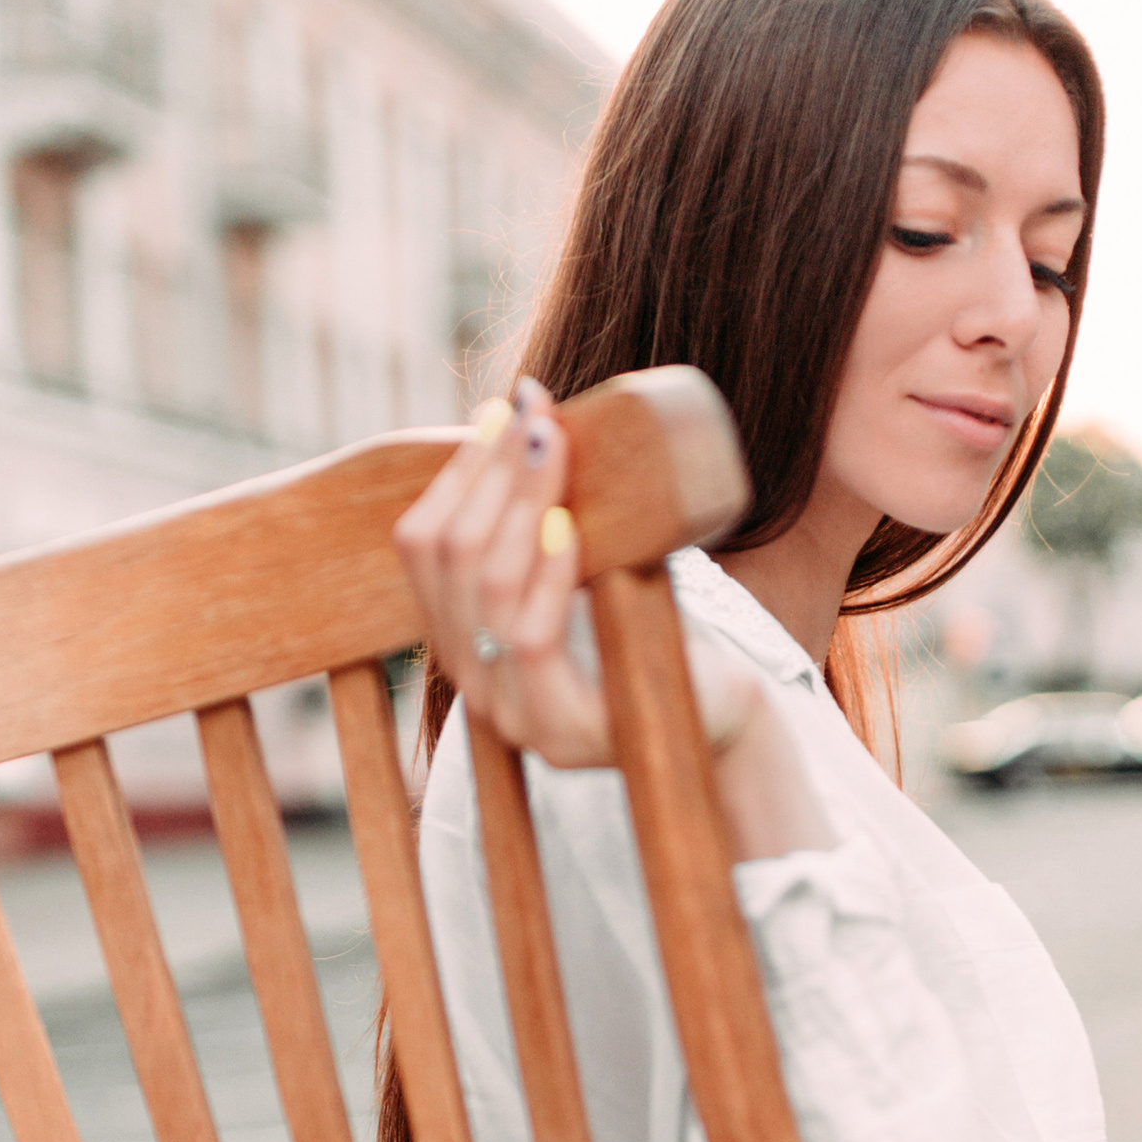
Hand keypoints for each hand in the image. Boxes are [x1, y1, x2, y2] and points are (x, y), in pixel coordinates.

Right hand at [395, 378, 831, 857]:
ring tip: (552, 447)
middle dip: (491, 472)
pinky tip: (569, 529)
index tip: (507, 410)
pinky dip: (547, 575)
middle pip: (450, 557)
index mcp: (464, 637)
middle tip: (535, 415)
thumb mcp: (588, 561)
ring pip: (487, 591)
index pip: (423, 543)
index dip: (459, 470)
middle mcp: (474, 680)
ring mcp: (513, 713)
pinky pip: (532, 640)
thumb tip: (524, 414)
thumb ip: (546, 515)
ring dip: (520, 504)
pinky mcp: (563, 731)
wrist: (719, 710)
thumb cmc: (651, 624)